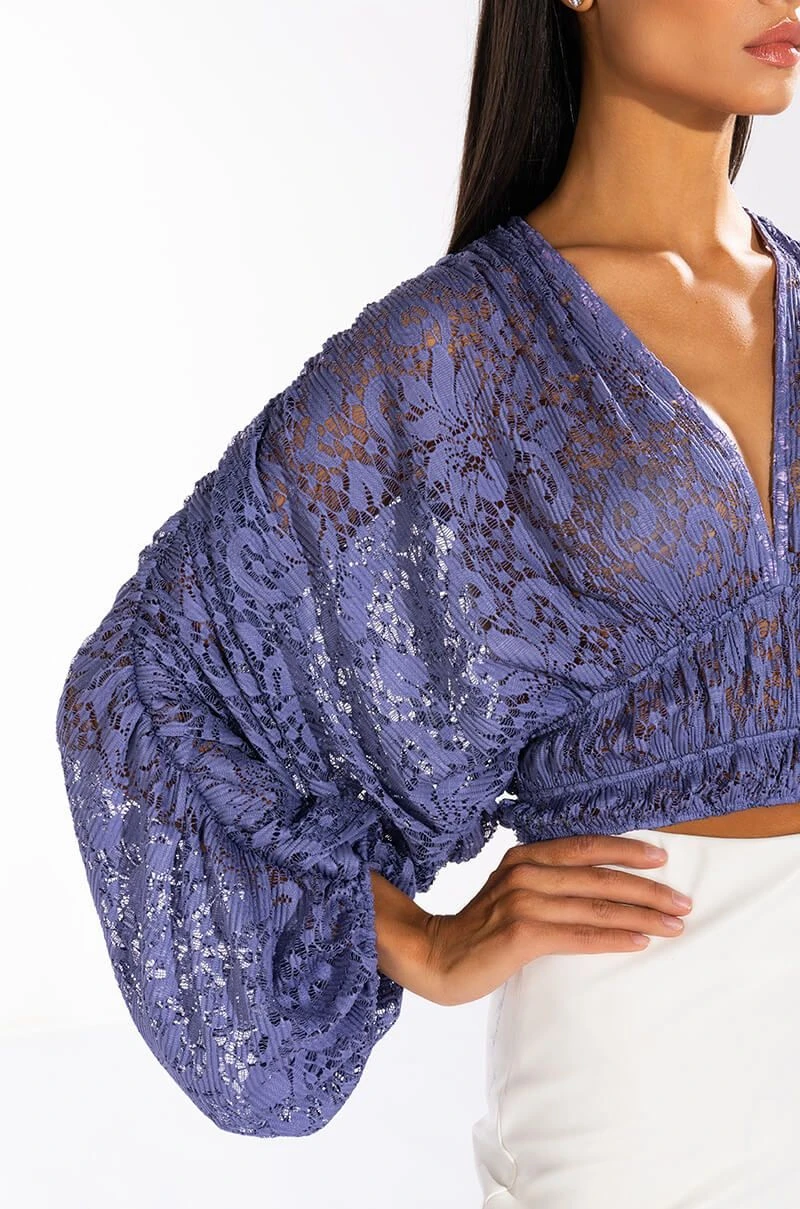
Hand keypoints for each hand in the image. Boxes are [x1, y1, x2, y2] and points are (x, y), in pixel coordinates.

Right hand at [421, 833, 692, 1005]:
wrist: (434, 956)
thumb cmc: (479, 930)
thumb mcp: (510, 892)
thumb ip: (545, 883)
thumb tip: (598, 888)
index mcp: (524, 857)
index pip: (585, 847)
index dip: (627, 850)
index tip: (663, 859)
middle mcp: (525, 873)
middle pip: (599, 877)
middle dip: (648, 889)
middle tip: (683, 901)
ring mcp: (522, 902)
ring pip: (595, 907)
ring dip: (641, 916)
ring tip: (674, 925)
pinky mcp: (521, 934)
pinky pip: (578, 936)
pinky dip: (613, 938)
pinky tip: (640, 942)